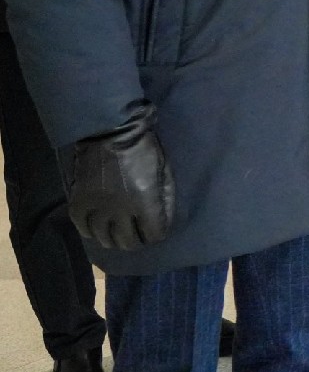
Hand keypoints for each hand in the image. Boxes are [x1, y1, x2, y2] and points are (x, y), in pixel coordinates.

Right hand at [66, 102, 173, 250]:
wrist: (109, 130)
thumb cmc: (144, 147)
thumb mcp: (164, 169)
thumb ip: (165, 196)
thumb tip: (163, 219)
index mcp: (144, 200)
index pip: (154, 234)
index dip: (157, 234)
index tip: (157, 229)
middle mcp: (120, 209)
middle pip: (128, 241)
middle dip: (137, 240)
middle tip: (138, 235)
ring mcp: (97, 207)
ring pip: (105, 239)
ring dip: (114, 239)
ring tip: (118, 235)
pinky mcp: (79, 201)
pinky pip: (82, 227)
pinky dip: (90, 232)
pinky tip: (97, 230)